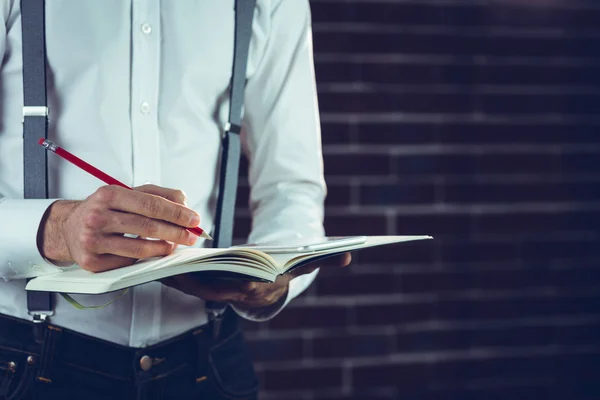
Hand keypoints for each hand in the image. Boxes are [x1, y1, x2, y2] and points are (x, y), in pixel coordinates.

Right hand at [38, 184, 200, 271]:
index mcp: (108, 195)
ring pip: (140, 248)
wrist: (69, 228)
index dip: (176, 213)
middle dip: (176, 232)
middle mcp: (97, 217)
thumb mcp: (127, 194)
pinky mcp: (92, 262)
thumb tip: (184, 204)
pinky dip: (143, 258)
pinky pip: (127, 262)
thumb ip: (158, 195)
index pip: (151, 204)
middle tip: (192, 235)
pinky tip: (150, 252)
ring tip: (174, 245)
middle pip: (147, 227)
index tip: (194, 219)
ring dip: (163, 248)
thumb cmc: (105, 210)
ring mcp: (92, 241)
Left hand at [163, 252, 351, 309]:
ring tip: (165, 260)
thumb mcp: (301, 264)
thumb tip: (351, 255)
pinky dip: (180, 277)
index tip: (208, 263)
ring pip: (197, 288)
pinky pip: (192, 285)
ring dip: (180, 277)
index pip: (239, 284)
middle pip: (212, 287)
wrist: (269, 289)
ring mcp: (222, 294)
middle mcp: (238, 295)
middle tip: (176, 262)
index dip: (222, 275)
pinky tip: (167, 264)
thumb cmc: (282, 272)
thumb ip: (324, 260)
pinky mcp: (210, 291)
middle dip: (193, 277)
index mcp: (257, 289)